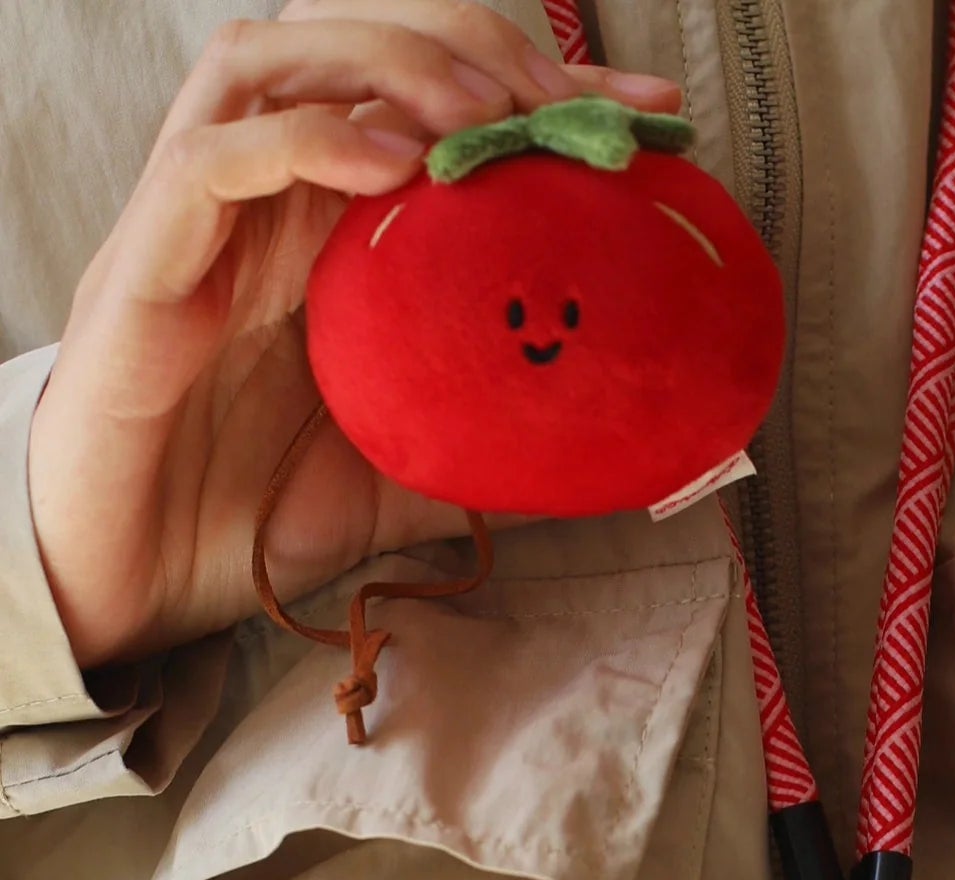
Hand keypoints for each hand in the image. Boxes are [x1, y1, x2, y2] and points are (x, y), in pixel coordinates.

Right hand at [27, 0, 680, 669]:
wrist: (133, 580)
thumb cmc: (254, 519)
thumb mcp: (410, 479)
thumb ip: (492, 447)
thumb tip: (609, 456)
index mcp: (325, 229)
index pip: (430, 105)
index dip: (539, 91)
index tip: (649, 116)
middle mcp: (262, 198)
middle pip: (353, 44)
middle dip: (473, 44)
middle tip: (569, 101)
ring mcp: (197, 219)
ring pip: (272, 61)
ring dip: (389, 61)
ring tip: (484, 112)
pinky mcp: (143, 262)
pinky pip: (213, 160)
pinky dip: (305, 139)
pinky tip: (390, 162)